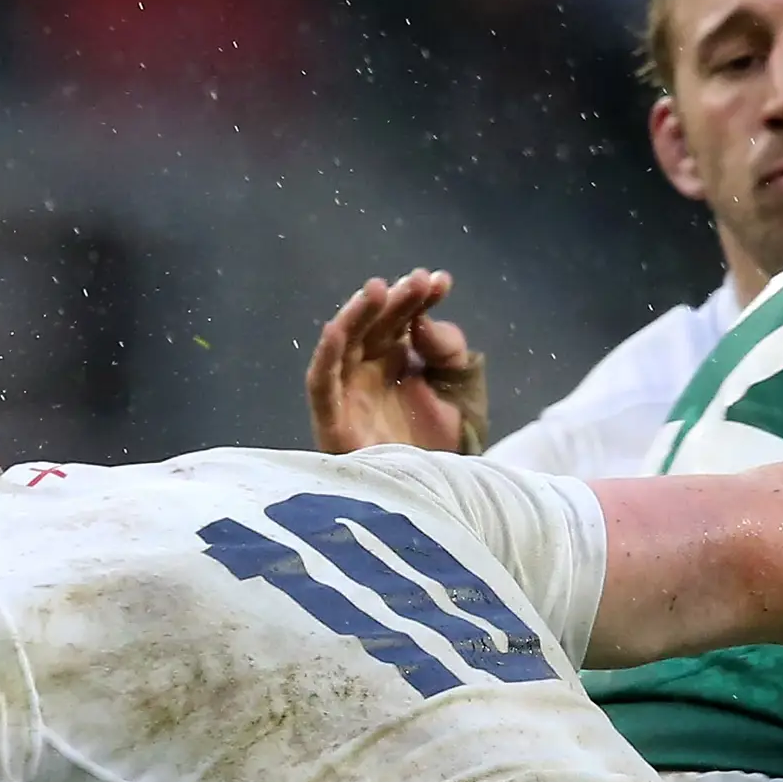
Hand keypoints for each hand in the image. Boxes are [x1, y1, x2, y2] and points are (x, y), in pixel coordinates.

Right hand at [304, 270, 489, 455]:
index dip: (419, 298)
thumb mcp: (461, 392)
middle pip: (375, 325)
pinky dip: (325, 357)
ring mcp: (349, 394)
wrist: (438, 500)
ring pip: (345, 344)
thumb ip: (448, 352)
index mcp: (398, 361)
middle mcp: (370, 371)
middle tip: (416, 281)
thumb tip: (421, 323)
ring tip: (377, 290)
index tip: (441, 281)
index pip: (404, 318)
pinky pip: (321, 385)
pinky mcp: (333, 422)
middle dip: (394, 301)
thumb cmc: (445, 448)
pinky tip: (337, 330)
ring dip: (357, 315)